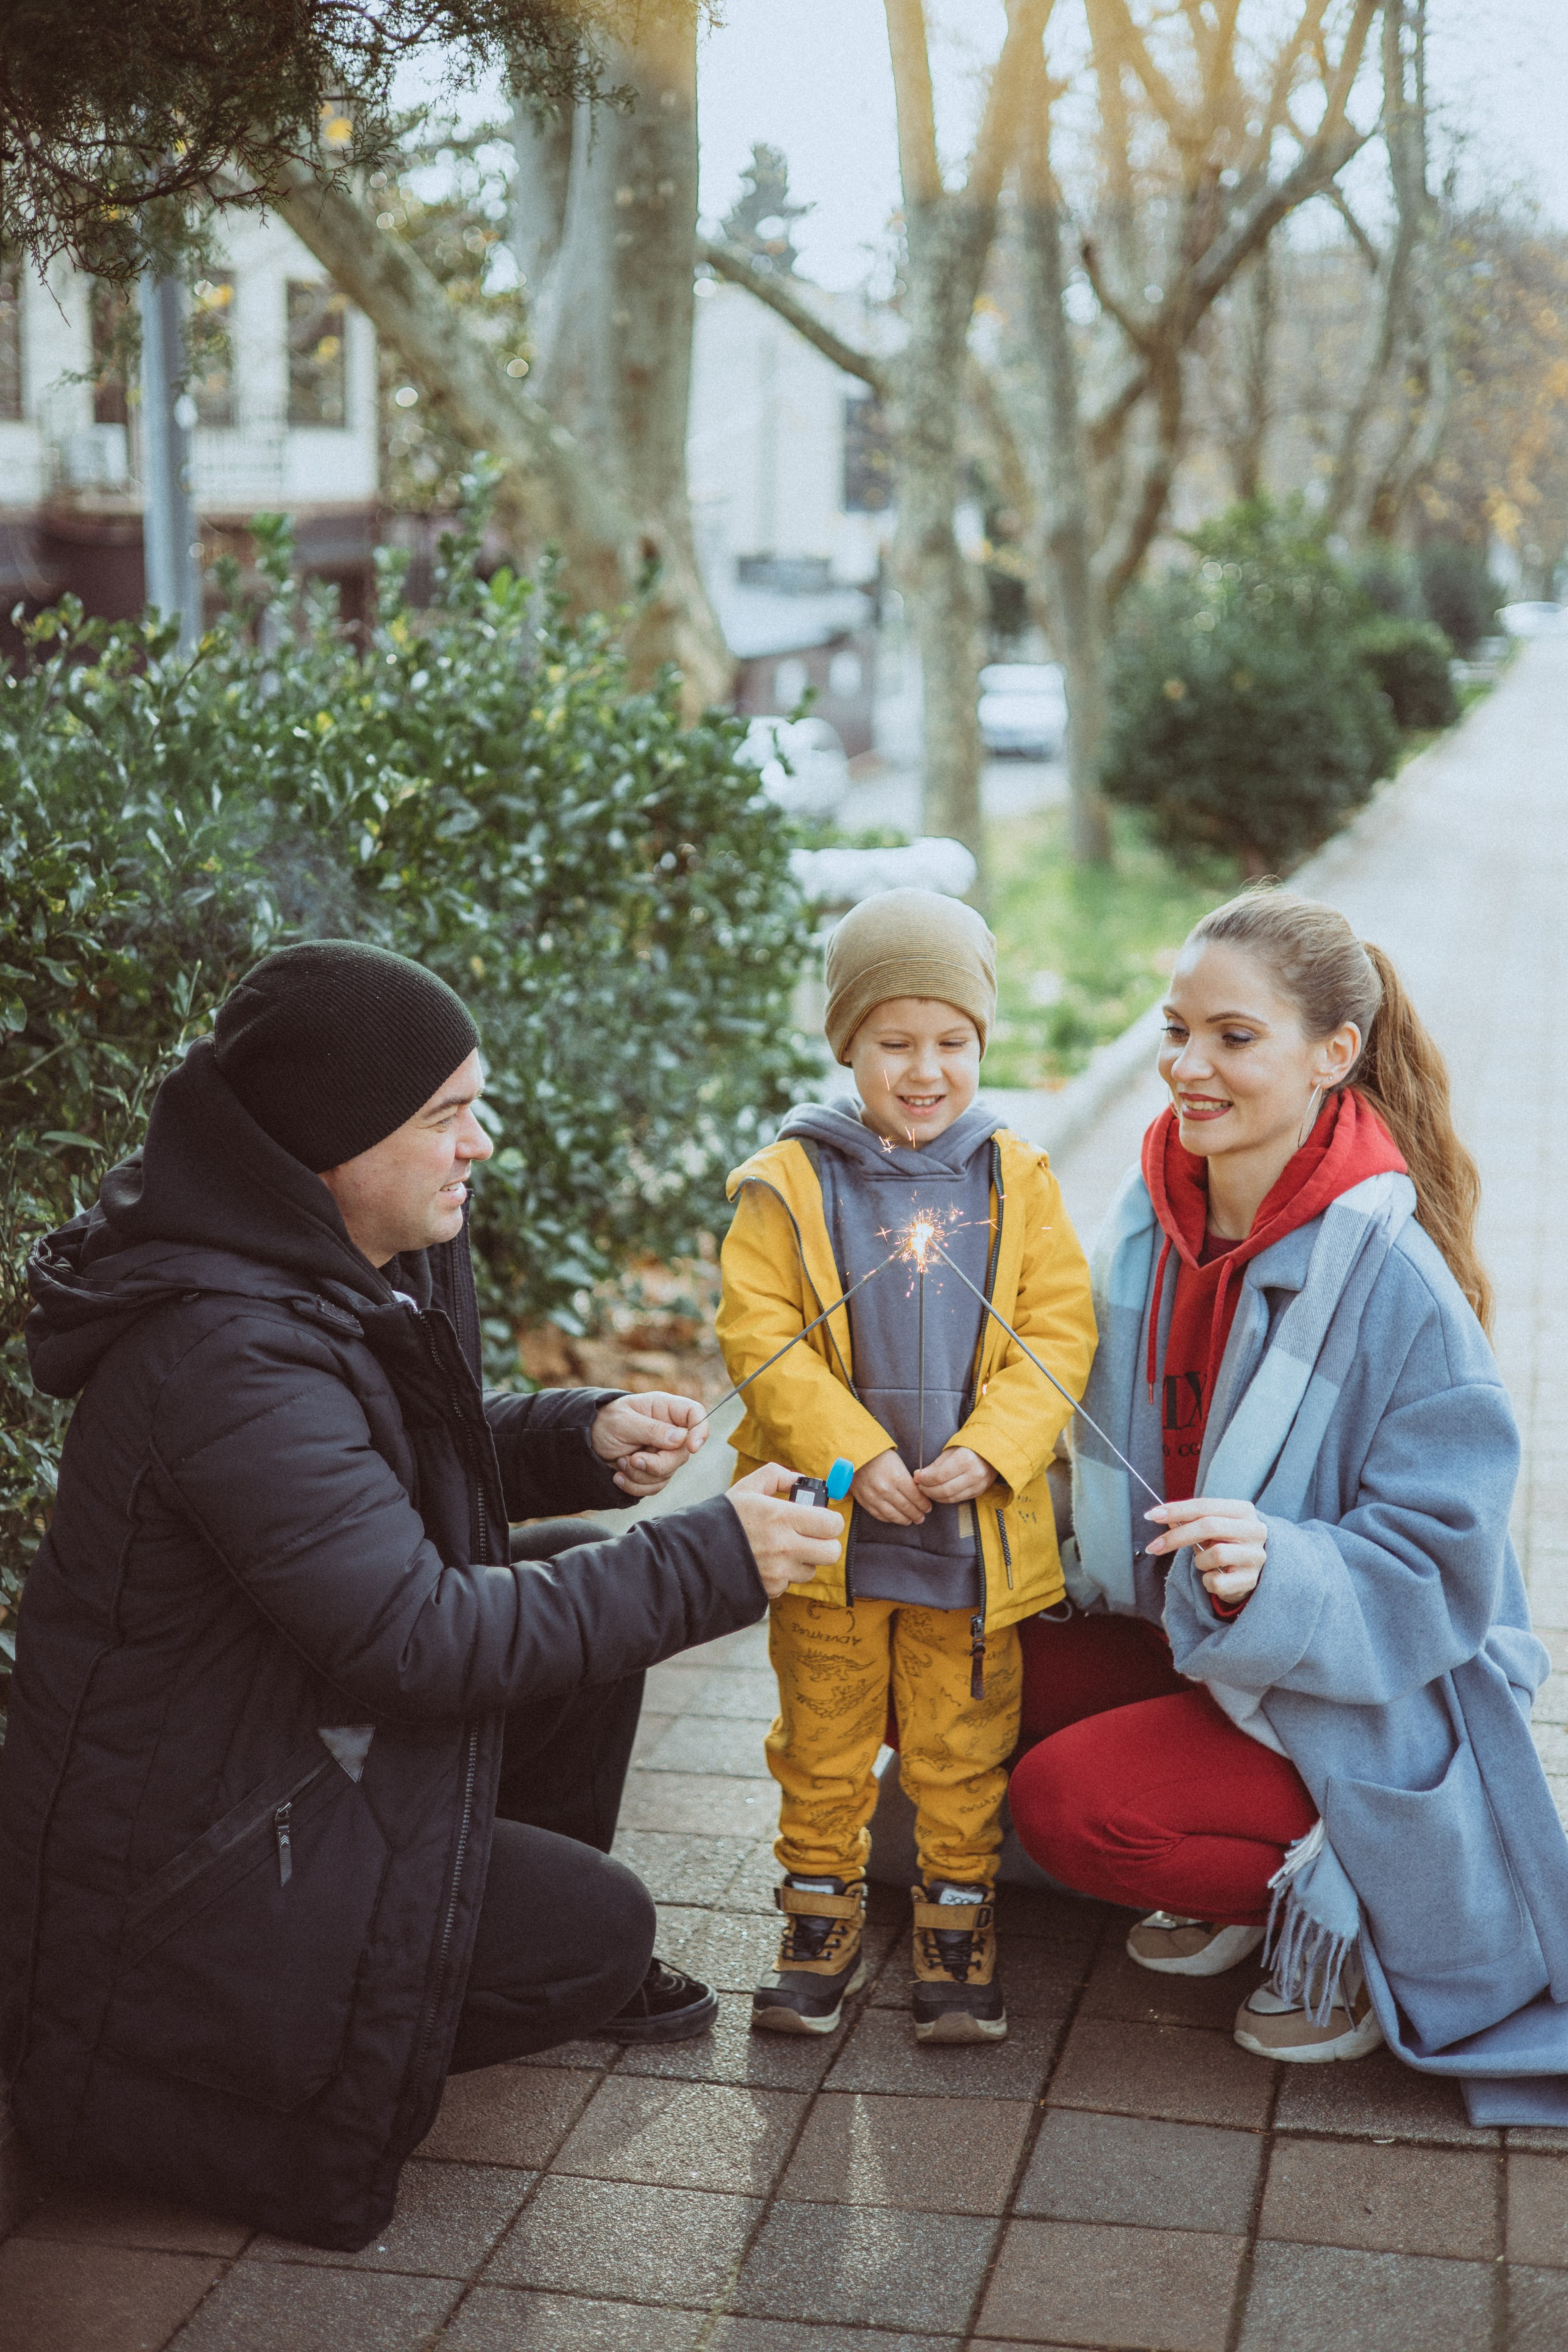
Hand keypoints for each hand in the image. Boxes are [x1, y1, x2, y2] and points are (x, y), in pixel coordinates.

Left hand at [590, 1391, 707, 1496]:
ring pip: (668, 1473)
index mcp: (665, 1409)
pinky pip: (655, 1486)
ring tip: (620, 1463)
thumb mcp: (623, 1422)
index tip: (692, 1447)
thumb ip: (651, 1429)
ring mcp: (662, 1452)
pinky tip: (618, 1476)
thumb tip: (681, 1438)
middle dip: (657, 1464)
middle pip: (683, 1453)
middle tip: (633, 1460)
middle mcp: (669, 1431)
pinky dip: (635, 1486)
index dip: (700, 1430)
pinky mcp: (653, 1471)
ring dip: (641, 1475)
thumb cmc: (604, 1422)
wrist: (586, 1441)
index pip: (695, 1414)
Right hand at [727, 1463, 845, 1598]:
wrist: (694, 1554)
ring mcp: (778, 1571)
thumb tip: (801, 1480)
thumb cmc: (724, 1517)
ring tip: (783, 1548)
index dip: (831, 1520)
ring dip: (804, 1560)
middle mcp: (784, 1547)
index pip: (831, 1524)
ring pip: (812, 1570)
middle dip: (825, 1543)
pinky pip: (790, 1583)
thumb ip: (777, 1475)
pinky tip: (767, 1562)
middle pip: (831, 1552)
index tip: (822, 1518)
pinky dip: (784, 1574)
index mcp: (781, 1517)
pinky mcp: (770, 1589)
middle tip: (812, 1535)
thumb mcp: (747, 1487)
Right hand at [852, 1448, 928, 1524]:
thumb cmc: (880, 1456)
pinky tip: (894, 1518)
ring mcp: (874, 1497)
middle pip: (906, 1507)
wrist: (856, 1454)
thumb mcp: (898, 1463)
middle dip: (916, 1514)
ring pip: (893, 1515)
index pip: (915, 1497)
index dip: (923, 1504)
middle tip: (921, 1518)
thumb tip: (919, 1494)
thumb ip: (908, 1480)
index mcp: (897, 1478)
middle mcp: (886, 1489)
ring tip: (910, 1521)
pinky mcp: (864, 1501)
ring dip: (904, 1520)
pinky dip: (888, 1519)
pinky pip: (879, 1515)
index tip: (928, 1508)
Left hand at [913, 1446, 996, 1505]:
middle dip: (927, 1490)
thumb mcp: (951, 1449)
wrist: (994, 1449)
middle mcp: (974, 1474)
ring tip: (926, 1489)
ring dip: (935, 1496)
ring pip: (951, 1498)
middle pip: (944, 1490)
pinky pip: (958, 1499)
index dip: (924, 1479)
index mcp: (965, 1459)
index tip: (916, 1476)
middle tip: (919, 1485)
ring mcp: (978, 1485)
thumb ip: (936, 1464)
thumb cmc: (970, 1446)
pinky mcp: (979, 1492)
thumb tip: (921, 1476)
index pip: (939, 1476)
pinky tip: (938, 1493)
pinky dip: (945, 1498)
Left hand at [1145, 1497, 1266, 1604]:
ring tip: (1205, 1563)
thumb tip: (1160, 1515)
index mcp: (1244, 1510)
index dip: (1177, 1510)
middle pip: (1209, 1527)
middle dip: (1176, 1537)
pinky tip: (1214, 1577)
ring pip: (1215, 1554)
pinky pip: (1217, 1581)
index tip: (1150, 1515)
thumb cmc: (1226, 1544)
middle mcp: (1255, 1530)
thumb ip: (1189, 1520)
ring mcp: (1255, 1556)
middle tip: (1153, 1547)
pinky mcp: (1251, 1580)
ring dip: (1200, 1561)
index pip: (1205, 1505)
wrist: (1251, 1572)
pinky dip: (1207, 1581)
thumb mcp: (1211, 1528)